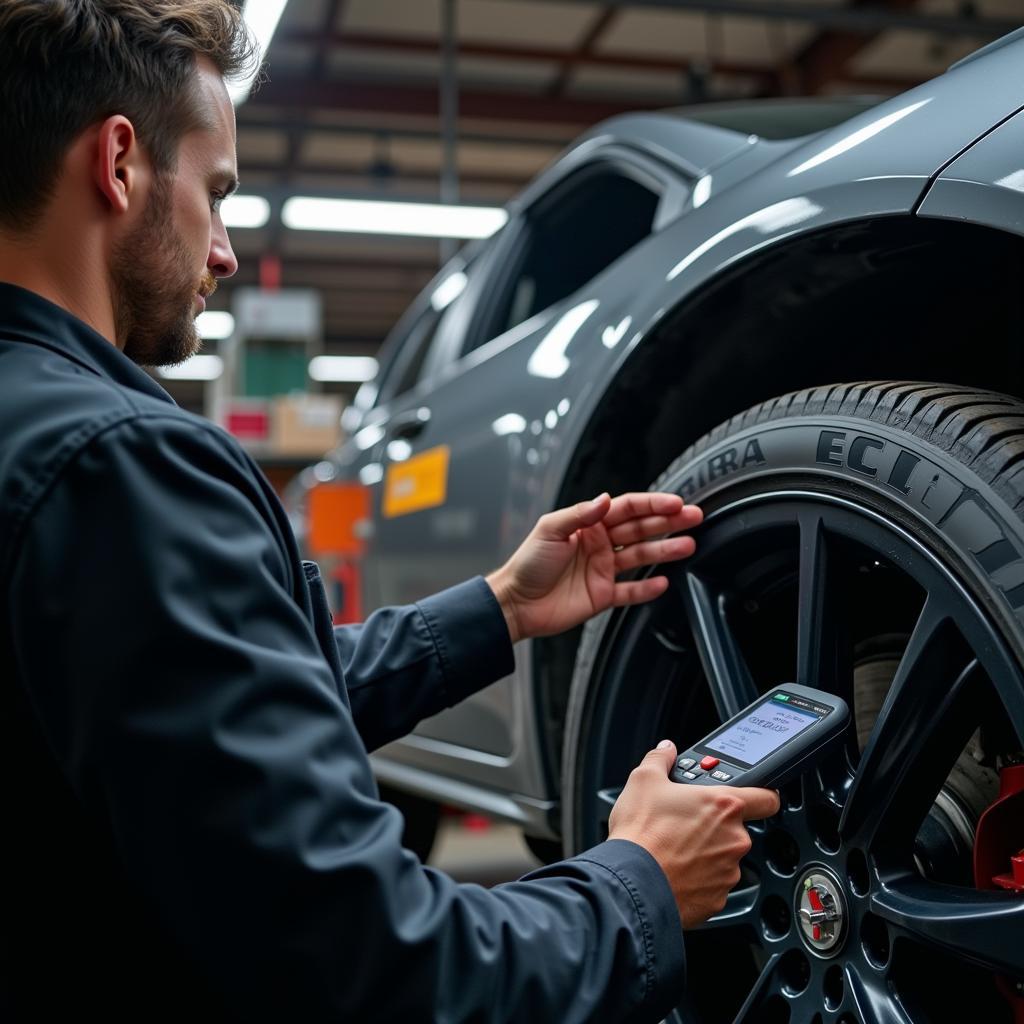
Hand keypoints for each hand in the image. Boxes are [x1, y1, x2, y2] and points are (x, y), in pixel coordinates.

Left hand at [486, 492, 701, 642]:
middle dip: (669, 522)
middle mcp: (599, 544)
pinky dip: (647, 588)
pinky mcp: (602, 595)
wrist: (515, 603)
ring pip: (641, 557)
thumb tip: (606, 499)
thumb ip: (579, 514)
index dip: (652, 504)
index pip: (627, 508)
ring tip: (689, 545)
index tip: (674, 502)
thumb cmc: (526, 563)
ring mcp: (603, 569)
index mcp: (588, 524)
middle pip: (641, 529)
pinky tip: (664, 581)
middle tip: (694, 517)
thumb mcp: (549, 530)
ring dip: (665, 550)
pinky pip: (631, 591)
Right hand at [608, 740, 778, 928]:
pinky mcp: (718, 899)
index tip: (755, 795)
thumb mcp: (644, 780)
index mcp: (724, 806)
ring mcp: (729, 871)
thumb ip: (661, 758)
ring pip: (724, 857)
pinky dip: (698, 878)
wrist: (633, 882)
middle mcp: (734, 839)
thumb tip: (666, 750)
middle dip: (714, 825)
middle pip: (737, 828)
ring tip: (675, 848)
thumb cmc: (642, 832)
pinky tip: (675, 870)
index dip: (763, 794)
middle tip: (685, 822)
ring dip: (706, 852)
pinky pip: (713, 883)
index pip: (767, 797)